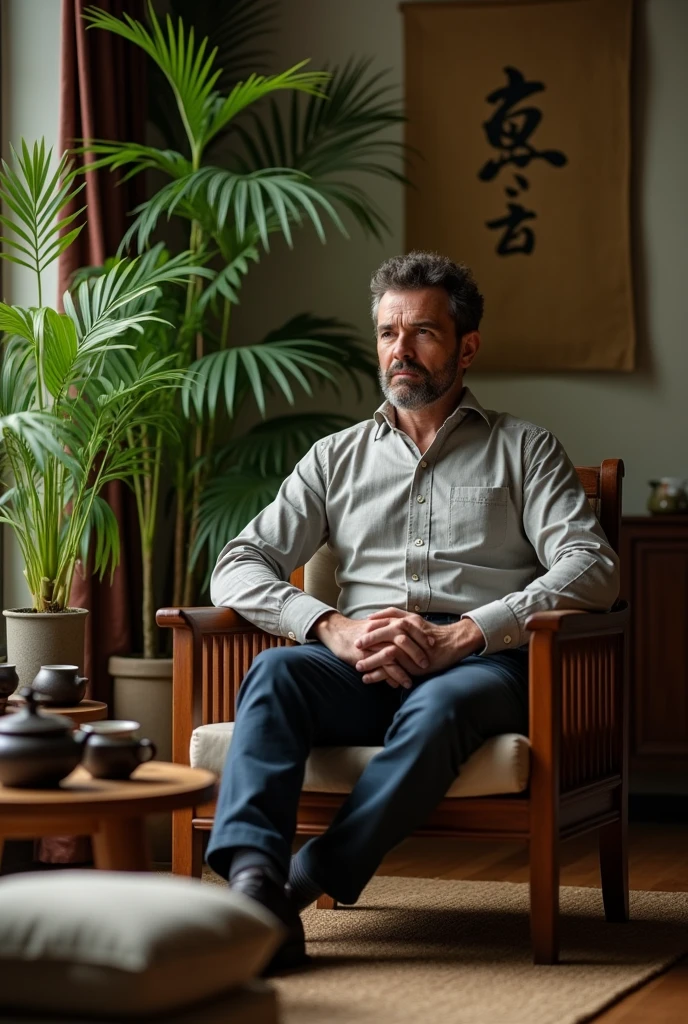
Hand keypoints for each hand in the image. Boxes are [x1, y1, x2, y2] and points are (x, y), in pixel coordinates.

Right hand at [311, 610, 434, 688]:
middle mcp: (381, 631)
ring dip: (406, 668)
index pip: (409, 626)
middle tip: (428, 663)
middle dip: (418, 652)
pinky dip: (392, 676)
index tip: (432, 643)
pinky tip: (398, 684)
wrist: (337, 632)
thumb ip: (392, 628)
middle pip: (404, 639)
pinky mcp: (365, 655)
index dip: (422, 634)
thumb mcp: (377, 625)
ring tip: (414, 679)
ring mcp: (373, 643)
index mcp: (386, 622)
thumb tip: (408, 637)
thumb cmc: (359, 631)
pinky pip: (382, 666)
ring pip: (394, 654)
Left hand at [353, 608, 484, 682]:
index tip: (357, 631)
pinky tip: (369, 678)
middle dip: (367, 641)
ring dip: (370, 661)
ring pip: (386, 653)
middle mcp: (408, 631)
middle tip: (354, 646)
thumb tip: (374, 618)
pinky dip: (379, 674)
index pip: (383, 621)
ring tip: (358, 667)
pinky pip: (393, 668)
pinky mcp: (413, 662)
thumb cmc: (431, 634)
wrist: (452, 644)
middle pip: (382, 634)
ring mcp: (410, 647)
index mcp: (406, 621)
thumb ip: (397, 617)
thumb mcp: (414, 621)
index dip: (370, 626)